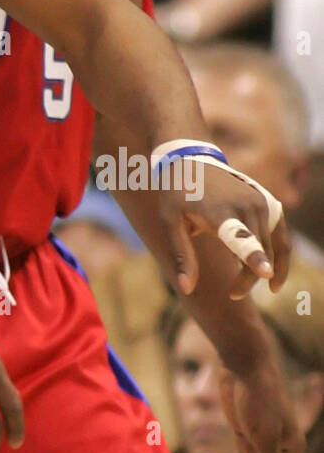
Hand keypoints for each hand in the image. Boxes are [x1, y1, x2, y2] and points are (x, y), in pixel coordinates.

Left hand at [158, 161, 289, 297]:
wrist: (192, 158)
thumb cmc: (177, 193)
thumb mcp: (170, 221)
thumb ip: (182, 255)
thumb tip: (187, 289)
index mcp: (219, 210)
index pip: (239, 235)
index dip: (253, 255)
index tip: (265, 273)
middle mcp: (245, 205)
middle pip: (259, 252)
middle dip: (249, 279)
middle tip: (232, 294)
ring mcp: (260, 202)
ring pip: (273, 247)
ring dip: (264, 271)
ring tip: (246, 286)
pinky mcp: (268, 203)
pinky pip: (282, 236)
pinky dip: (281, 257)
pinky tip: (272, 276)